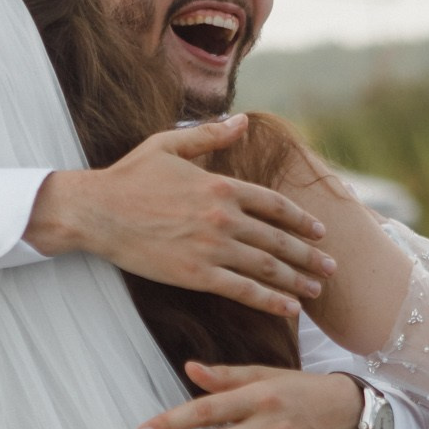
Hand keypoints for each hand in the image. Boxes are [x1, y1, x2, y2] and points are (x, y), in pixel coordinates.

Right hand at [27, 116, 334, 318]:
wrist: (96, 211)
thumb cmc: (128, 176)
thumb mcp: (169, 145)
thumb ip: (211, 135)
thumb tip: (242, 119)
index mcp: (221, 185)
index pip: (274, 204)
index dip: (301, 220)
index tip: (319, 232)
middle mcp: (223, 216)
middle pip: (278, 239)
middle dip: (309, 256)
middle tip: (332, 268)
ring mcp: (212, 247)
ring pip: (267, 267)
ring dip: (297, 281)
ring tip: (317, 291)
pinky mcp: (196, 275)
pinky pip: (243, 290)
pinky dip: (270, 300)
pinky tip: (289, 308)